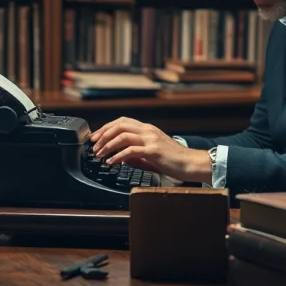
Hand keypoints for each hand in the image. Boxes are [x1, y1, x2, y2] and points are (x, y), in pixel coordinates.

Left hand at [89, 117, 211, 183]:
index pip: (122, 122)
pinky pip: (130, 150)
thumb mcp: (151, 154)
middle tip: (94, 145)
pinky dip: (117, 156)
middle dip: (103, 134)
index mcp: (147, 129)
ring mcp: (151, 139)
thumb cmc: (173, 160)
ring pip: (122, 135)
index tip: (96, 137)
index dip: (106, 128)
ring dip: (107, 145)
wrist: (191, 164)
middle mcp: (148, 130)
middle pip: (119, 125)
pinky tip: (111, 162)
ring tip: (100, 154)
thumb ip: (136, 153)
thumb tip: (120, 158)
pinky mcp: (153, 150)